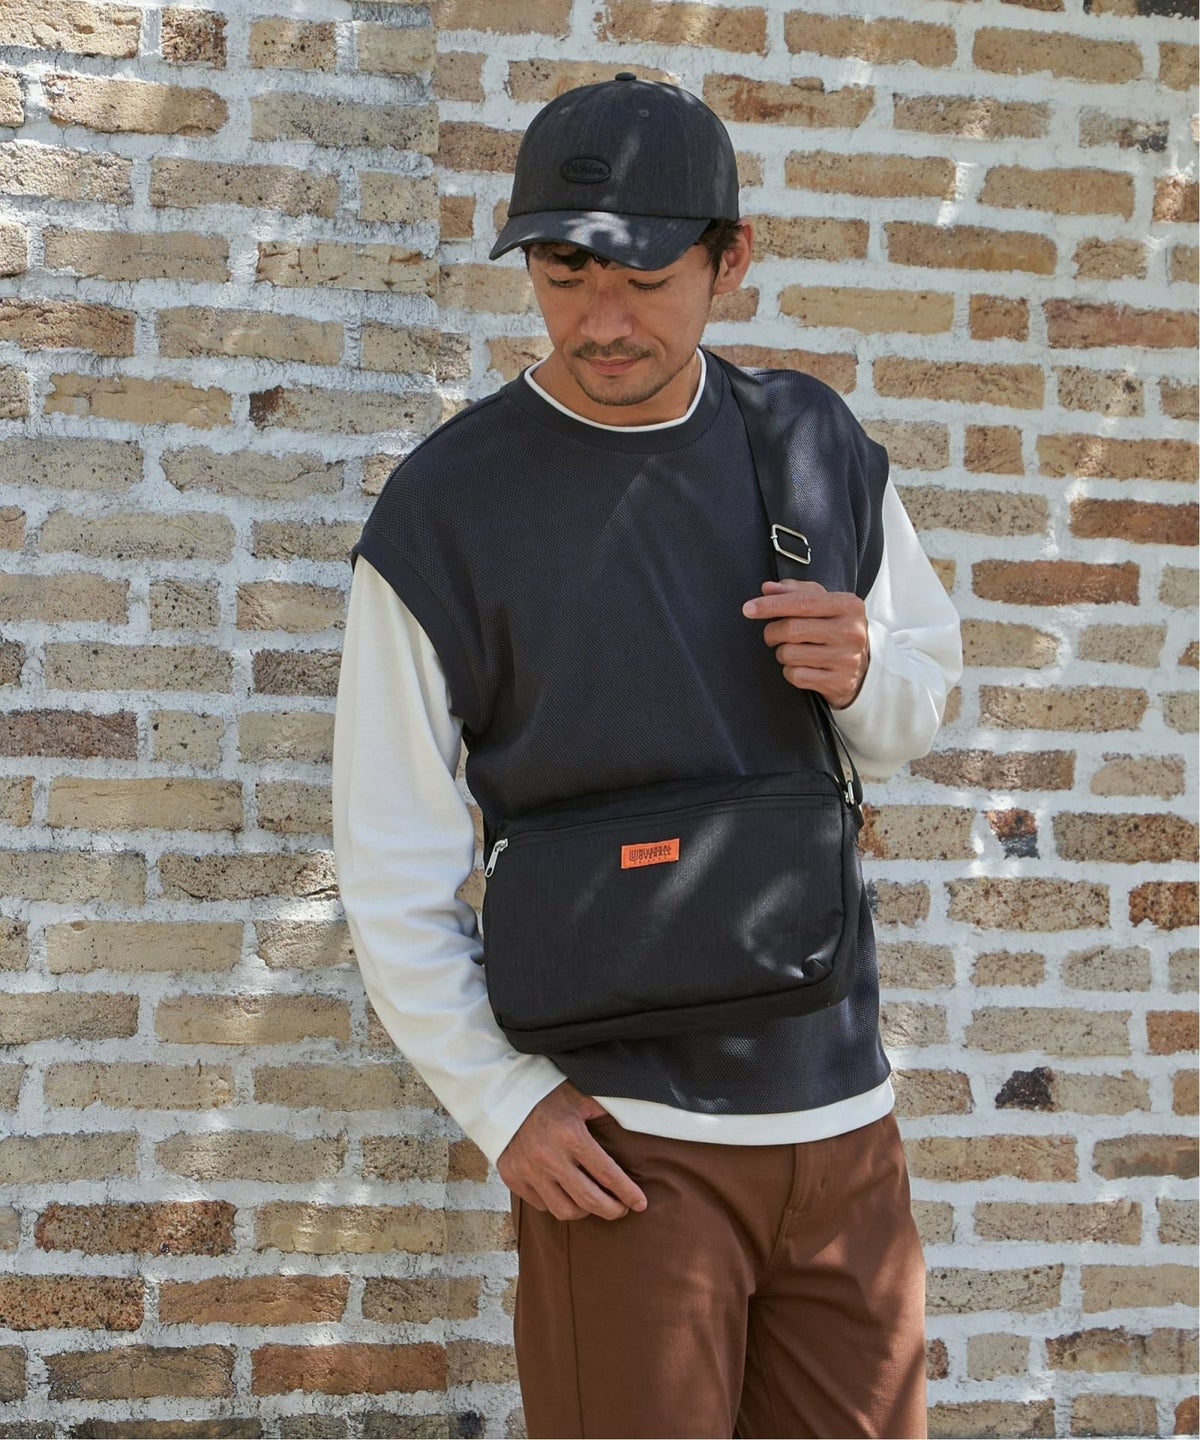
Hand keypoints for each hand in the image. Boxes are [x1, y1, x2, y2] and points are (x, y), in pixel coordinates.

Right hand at [497, 1081, 647, 1221]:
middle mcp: (549, 1157)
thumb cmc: (548, 1094)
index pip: (607, 1174)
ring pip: (564, 1210)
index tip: (640, 1203)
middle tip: (622, 1209)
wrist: (503, 1093)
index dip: (628, 1193)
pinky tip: (565, 1193)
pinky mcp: (512, 1177)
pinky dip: (557, 1203)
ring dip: (584, 1211)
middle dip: (612, 1210)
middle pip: (589, 1200)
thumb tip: (632, 1129)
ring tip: (593, 1202)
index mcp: (571, 1135)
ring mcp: (528, 1170)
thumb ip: (605, 1115)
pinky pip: (541, 1204)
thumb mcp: (581, 1097)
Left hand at [743, 579, 869, 709]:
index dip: (771, 605)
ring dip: (782, 653)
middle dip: (773, 632)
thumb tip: (767, 588)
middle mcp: (851, 631)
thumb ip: (796, 592)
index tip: (749, 608)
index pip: (803, 602)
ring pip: (790, 654)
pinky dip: (791, 671)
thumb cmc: (836, 628)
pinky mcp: (839, 682)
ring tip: (793, 650)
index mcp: (849, 605)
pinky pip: (796, 675)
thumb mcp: (824, 604)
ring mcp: (847, 659)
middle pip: (792, 629)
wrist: (863, 667)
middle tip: (773, 634)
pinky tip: (802, 666)